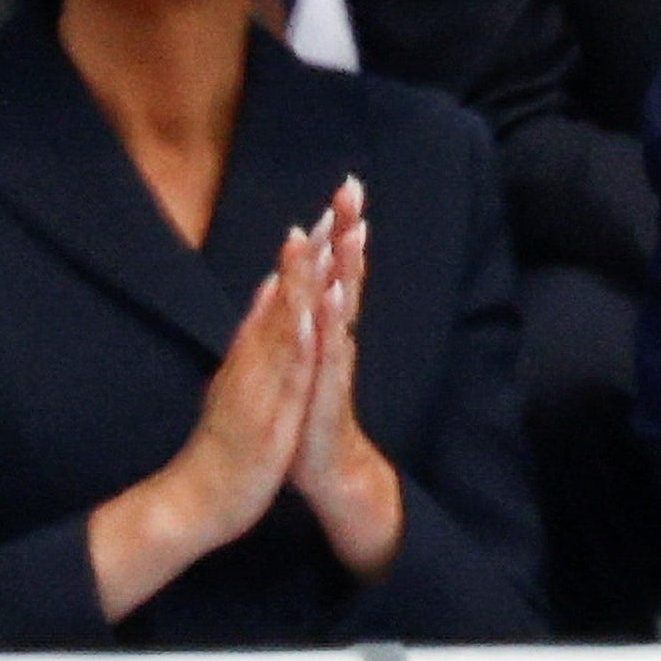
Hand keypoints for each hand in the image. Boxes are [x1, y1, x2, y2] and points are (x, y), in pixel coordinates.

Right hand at [87, 220, 325, 621]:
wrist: (193, 499)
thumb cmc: (223, 443)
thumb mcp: (241, 379)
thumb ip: (254, 332)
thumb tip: (268, 288)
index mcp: (252, 355)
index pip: (284, 294)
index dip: (308, 253)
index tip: (331, 212)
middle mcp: (253, 361)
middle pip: (286, 297)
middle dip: (311, 251)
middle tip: (335, 206)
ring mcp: (256, 386)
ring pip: (283, 326)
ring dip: (302, 282)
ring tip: (318, 241)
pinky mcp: (263, 416)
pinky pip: (283, 379)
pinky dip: (295, 345)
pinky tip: (309, 318)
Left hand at [288, 177, 402, 578]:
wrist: (326, 473)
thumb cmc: (310, 415)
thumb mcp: (305, 361)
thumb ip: (309, 321)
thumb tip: (308, 285)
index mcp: (326, 330)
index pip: (335, 269)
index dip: (339, 229)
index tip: (344, 186)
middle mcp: (336, 340)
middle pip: (345, 275)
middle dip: (349, 231)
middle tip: (354, 188)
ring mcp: (334, 365)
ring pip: (343, 308)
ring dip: (347, 270)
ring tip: (353, 232)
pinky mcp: (326, 392)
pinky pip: (330, 354)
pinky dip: (332, 325)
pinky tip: (334, 298)